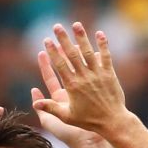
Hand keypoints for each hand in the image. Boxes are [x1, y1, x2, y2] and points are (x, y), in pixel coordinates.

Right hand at [33, 22, 129, 137]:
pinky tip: (99, 33)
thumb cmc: (88, 121)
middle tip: (56, 26)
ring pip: (87, 52)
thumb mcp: (67, 117)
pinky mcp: (109, 74)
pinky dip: (103, 45)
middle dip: (63, 39)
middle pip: (72, 54)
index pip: (60, 65)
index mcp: (72, 86)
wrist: (112, 122)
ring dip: (81, 37)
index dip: (52, 51)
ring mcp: (97, 74)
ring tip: (76, 25)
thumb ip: (51, 108)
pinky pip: (105, 56)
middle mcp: (84, 78)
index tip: (47, 40)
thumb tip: (35, 103)